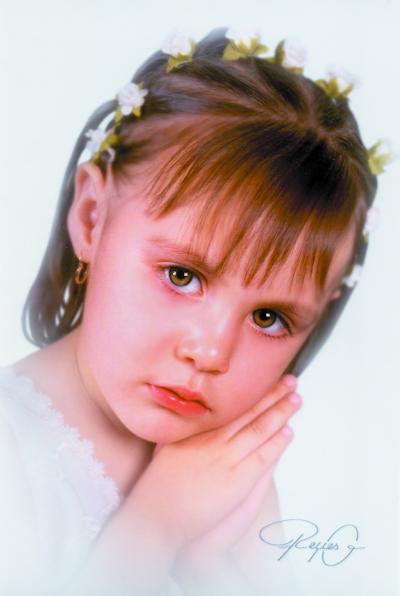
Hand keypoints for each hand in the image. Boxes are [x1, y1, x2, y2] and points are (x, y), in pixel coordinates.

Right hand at [168, 377, 299, 587]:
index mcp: (198, 429)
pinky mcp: (236, 480)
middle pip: (249, 412)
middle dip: (272, 394)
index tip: (267, 378)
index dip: (252, 391)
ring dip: (280, 412)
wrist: (157, 515)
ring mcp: (225, 458)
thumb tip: (188, 414)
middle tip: (290, 380)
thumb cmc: (159, 485)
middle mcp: (214, 439)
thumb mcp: (166, 446)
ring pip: (260, 429)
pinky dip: (277, 443)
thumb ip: (181, 430)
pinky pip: (262, 456)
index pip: (232, 405)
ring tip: (295, 398)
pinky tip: (288, 431)